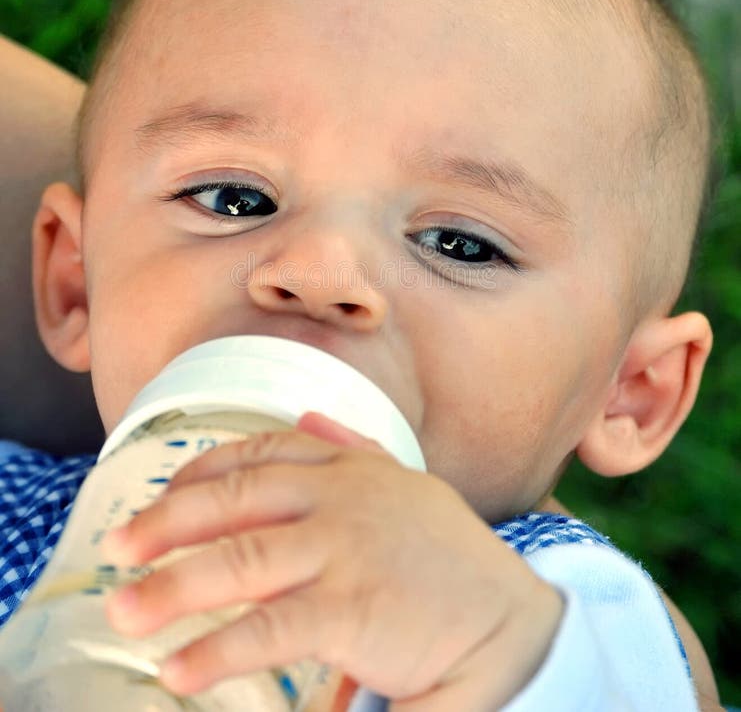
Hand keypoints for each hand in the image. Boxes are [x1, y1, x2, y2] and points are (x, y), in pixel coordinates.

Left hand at [102, 413, 562, 710]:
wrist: (513, 622)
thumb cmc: (452, 558)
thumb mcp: (407, 485)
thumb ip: (354, 448)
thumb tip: (308, 416)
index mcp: (352, 469)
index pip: (265, 452)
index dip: (206, 469)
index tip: (166, 489)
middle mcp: (342, 499)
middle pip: (236, 501)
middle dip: (169, 523)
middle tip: (119, 547)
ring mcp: (343, 551)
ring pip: (240, 562)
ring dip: (172, 588)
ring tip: (125, 610)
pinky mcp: (350, 609)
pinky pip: (267, 629)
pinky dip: (217, 648)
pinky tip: (179, 668)